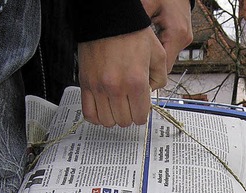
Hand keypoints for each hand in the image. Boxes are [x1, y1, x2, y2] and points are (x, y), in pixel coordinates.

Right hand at [78, 0, 192, 127]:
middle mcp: (117, 87)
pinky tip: (103, 109)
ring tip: (116, 106)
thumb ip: (159, 78)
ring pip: (107, 121)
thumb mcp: (157, 53)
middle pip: (124, 121)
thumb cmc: (132, 32)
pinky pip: (89, 113)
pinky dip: (96, 117)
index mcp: (136, 82)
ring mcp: (99, 87)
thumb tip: (152, 92)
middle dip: (129, 115)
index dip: (142, 114)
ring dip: (113, 117)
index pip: (140, 117)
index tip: (141, 107)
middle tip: (130, 104)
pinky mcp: (86, 84)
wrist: (108, 18)